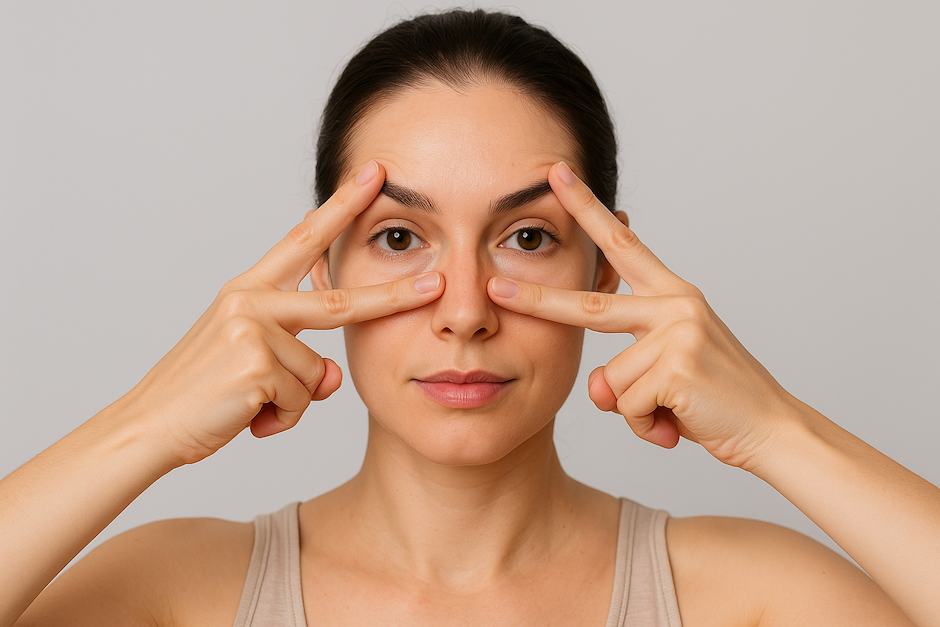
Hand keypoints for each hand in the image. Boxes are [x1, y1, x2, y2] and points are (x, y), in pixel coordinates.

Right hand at [118, 161, 443, 466]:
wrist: (149, 426)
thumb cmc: (205, 392)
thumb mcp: (255, 362)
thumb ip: (300, 357)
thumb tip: (336, 374)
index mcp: (250, 291)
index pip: (303, 240)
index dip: (342, 208)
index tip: (374, 177)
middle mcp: (250, 301)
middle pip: (339, 301)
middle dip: (392, 297)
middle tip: (434, 284)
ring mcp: (252, 329)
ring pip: (317, 376)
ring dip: (292, 402)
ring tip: (250, 404)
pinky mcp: (254, 363)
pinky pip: (301, 400)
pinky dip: (280, 419)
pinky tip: (246, 416)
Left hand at [488, 162, 798, 469]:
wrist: (773, 429)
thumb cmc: (715, 399)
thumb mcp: (663, 373)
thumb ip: (622, 370)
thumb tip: (596, 386)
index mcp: (672, 295)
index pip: (622, 244)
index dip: (586, 209)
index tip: (556, 176)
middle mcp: (675, 305)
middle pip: (589, 306)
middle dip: (537, 301)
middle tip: (495, 290)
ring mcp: (677, 333)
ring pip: (610, 382)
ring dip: (635, 411)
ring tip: (674, 411)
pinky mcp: (677, 367)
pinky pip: (628, 406)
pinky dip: (648, 427)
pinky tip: (679, 423)